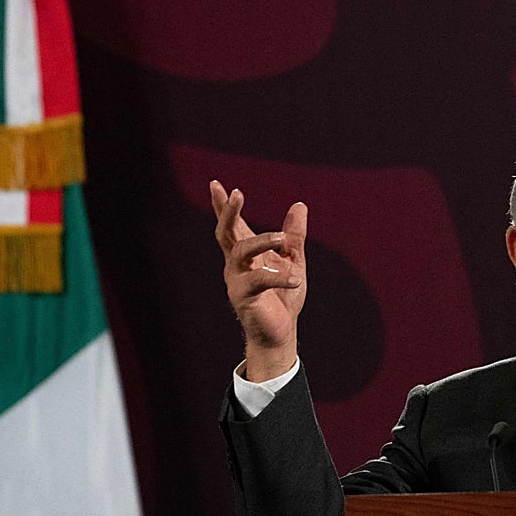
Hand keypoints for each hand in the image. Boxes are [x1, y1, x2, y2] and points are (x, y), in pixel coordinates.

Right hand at [211, 181, 307, 381]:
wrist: (281, 332)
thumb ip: (294, 236)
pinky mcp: (244, 297)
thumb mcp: (293, 261)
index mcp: (246, 254)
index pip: (232, 225)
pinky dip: (279, 277)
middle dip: (229, 212)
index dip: (223, 206)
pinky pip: (260, 280)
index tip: (216, 184)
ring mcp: (237, 280)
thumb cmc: (283, 297)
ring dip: (261, 240)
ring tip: (281, 237)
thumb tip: (299, 205)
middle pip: (226, 233)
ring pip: (241, 251)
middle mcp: (236, 264)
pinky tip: (295, 278)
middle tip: (237, 193)